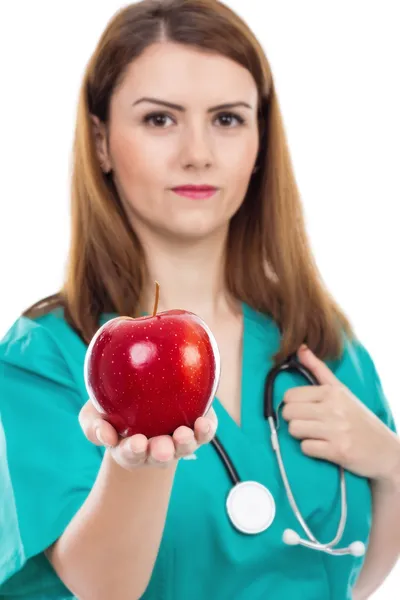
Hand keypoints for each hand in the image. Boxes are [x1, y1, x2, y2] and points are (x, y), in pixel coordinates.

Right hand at [79, 399, 217, 470]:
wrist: (142, 393)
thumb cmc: (114, 407)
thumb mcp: (94, 413)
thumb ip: (93, 425)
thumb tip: (105, 434)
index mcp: (130, 449)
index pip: (131, 455)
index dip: (132, 451)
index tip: (135, 443)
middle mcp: (156, 449)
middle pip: (161, 456)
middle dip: (161, 452)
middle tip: (161, 447)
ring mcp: (178, 440)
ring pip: (184, 447)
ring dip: (184, 443)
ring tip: (183, 434)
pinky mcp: (197, 427)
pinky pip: (204, 434)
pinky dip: (206, 431)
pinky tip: (203, 422)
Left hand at [281, 345, 399, 481]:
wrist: (386, 450)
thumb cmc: (359, 419)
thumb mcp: (342, 390)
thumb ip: (318, 369)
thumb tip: (300, 348)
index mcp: (332, 392)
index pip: (290, 395)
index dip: (292, 404)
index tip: (303, 409)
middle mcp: (334, 408)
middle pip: (288, 412)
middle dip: (294, 419)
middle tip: (308, 423)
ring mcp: (336, 430)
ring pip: (294, 429)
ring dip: (301, 435)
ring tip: (316, 434)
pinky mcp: (338, 451)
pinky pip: (306, 448)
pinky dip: (311, 450)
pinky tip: (323, 447)